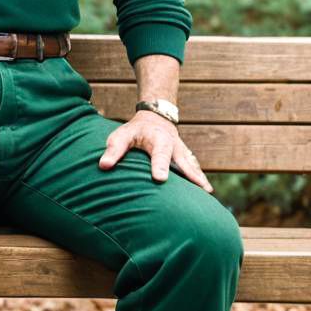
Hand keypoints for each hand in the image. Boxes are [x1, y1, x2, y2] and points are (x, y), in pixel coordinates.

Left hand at [98, 111, 212, 192]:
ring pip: (192, 165)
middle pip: (182, 161)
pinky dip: (200, 178)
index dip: (159, 166)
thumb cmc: (134, 131)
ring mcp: (181, 152)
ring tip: (207, 192)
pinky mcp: (185, 158)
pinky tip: (206, 193)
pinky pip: (194, 168)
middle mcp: (173, 146)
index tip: (160, 179)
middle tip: (198, 188)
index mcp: (157, 139)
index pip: (159, 154)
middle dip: (190, 174)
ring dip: (199, 178)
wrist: (155, 117)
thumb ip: (114, 150)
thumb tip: (103, 166)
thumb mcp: (121, 135)